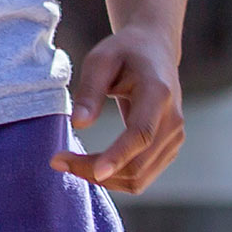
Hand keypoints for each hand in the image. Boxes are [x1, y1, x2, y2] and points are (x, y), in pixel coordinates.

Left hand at [56, 26, 185, 193]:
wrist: (155, 50)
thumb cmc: (124, 52)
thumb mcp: (100, 60)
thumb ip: (89, 90)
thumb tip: (79, 124)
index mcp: (158, 94)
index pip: (142, 134)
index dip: (119, 156)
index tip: (94, 172)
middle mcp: (173, 121)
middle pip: (138, 164)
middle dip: (96, 171)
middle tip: (57, 161)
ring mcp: (174, 138)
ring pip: (140, 178)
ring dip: (104, 180)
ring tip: (69, 164)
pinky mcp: (169, 149)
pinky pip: (142, 176)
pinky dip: (115, 178)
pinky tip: (90, 165)